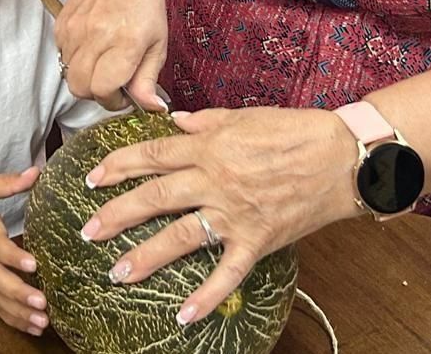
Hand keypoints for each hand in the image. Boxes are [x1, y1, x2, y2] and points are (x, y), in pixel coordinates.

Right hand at [56, 0, 168, 110]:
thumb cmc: (143, 0)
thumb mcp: (158, 40)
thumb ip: (149, 78)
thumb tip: (151, 108)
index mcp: (124, 42)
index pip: (103, 90)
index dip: (114, 100)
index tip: (125, 94)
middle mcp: (95, 38)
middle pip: (81, 89)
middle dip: (98, 94)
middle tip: (114, 83)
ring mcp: (74, 32)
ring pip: (69, 77)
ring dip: (86, 78)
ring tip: (104, 63)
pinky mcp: (60, 27)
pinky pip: (62, 59)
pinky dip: (76, 62)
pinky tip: (92, 48)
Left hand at [79, 108, 359, 324]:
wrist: (343, 156)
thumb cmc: (296, 130)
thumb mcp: (244, 115)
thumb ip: (204, 121)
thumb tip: (173, 122)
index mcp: (209, 147)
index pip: (153, 155)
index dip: (119, 166)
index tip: (91, 178)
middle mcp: (215, 180)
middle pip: (156, 196)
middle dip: (117, 213)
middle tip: (87, 230)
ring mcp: (235, 213)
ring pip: (181, 235)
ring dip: (146, 255)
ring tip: (118, 272)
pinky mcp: (257, 239)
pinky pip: (227, 272)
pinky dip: (206, 296)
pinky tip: (183, 315)